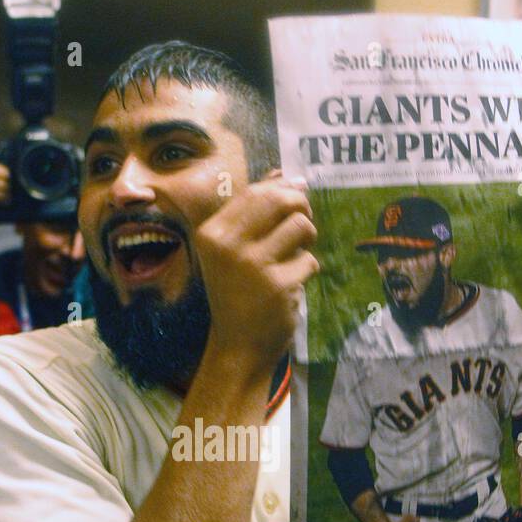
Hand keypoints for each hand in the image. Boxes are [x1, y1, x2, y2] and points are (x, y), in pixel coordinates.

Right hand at [195, 172, 318, 375]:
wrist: (238, 346)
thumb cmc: (237, 294)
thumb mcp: (233, 251)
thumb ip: (255, 213)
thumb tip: (285, 174)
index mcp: (212, 233)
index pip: (255, 193)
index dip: (283, 189)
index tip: (297, 195)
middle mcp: (227, 245)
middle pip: (280, 200)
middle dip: (301, 206)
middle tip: (304, 223)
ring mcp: (252, 265)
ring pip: (301, 227)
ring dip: (307, 239)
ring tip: (297, 255)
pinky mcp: (278, 285)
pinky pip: (309, 261)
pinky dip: (306, 271)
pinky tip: (292, 285)